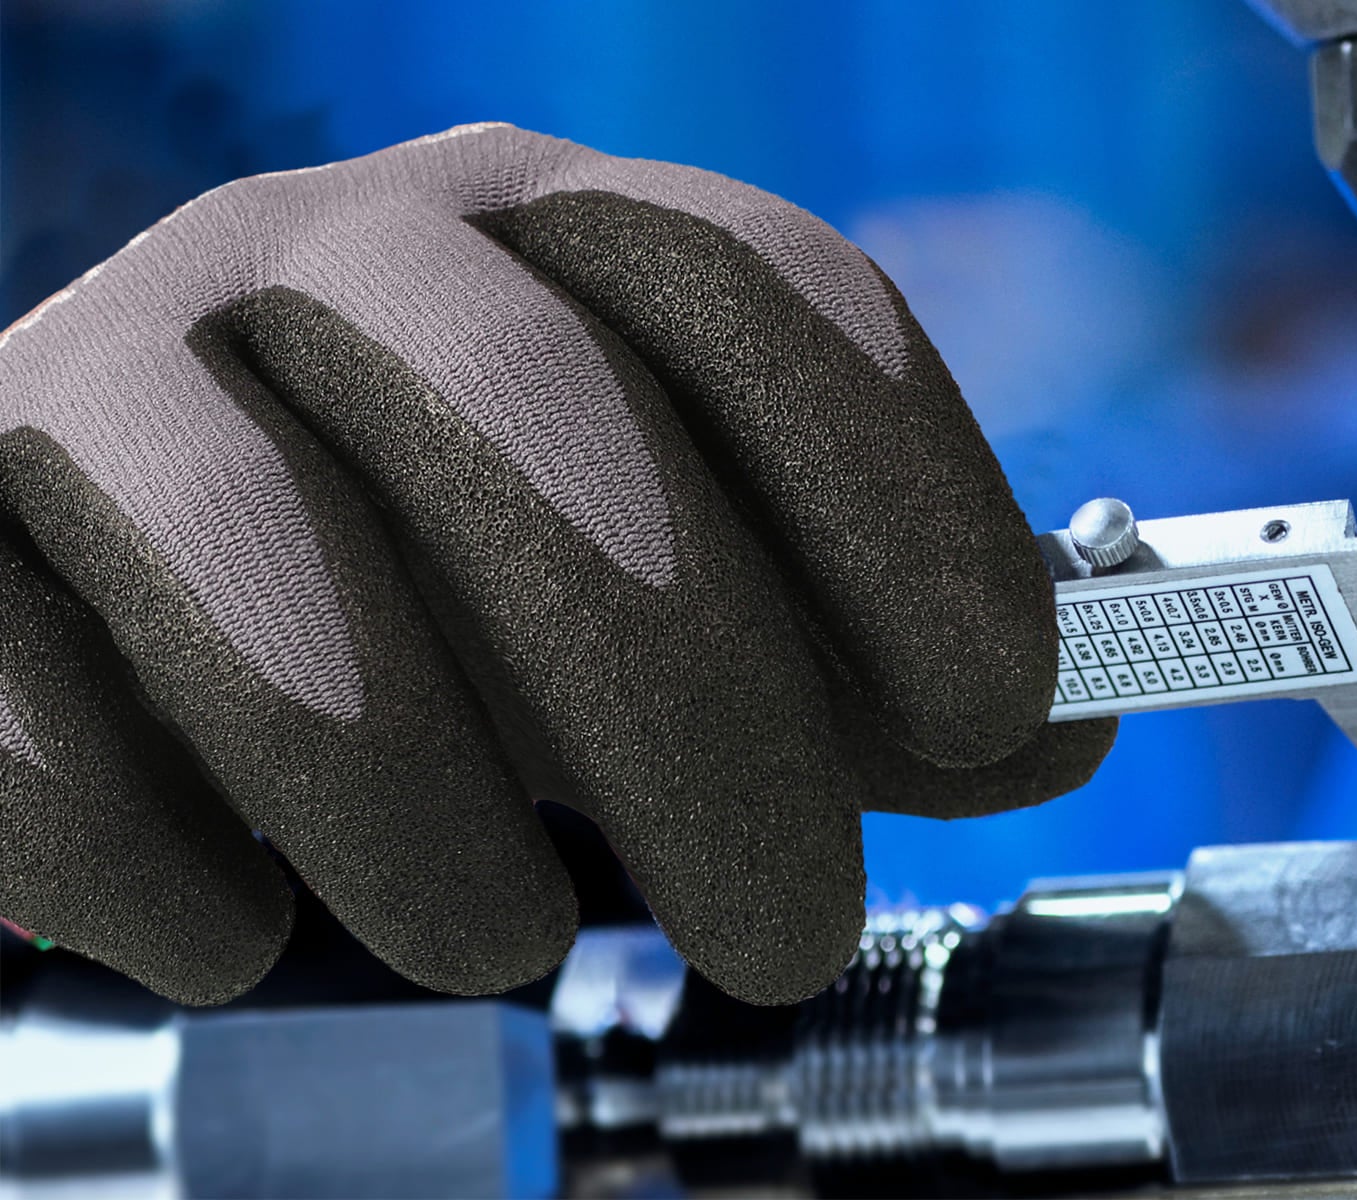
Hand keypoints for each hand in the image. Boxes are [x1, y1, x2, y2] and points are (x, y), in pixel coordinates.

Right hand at [0, 124, 1107, 1006]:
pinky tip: (238, 930)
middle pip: (543, 409)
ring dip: (418, 802)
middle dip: (695, 707)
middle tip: (781, 924)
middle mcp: (329, 248)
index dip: (905, 498)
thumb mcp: (687, 611)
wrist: (100, 606)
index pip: (766, 291)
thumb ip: (865, 670)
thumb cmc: (448, 603)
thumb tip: (1063, 723)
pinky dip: (153, 853)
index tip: (999, 705)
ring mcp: (109, 362)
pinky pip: (16, 688)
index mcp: (555, 236)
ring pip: (265, 550)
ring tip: (498, 937)